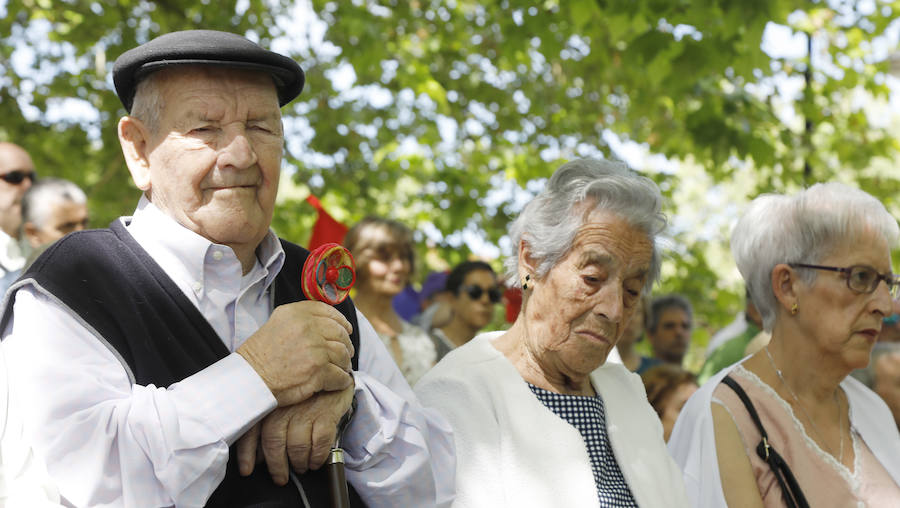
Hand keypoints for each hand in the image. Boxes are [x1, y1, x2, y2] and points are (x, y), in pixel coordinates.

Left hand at [236, 383, 354, 484]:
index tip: (247, 470)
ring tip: (301, 467)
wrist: (332, 370)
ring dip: (299, 462)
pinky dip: (317, 457)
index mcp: (270, 402)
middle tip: (280, 477)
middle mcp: (285, 406)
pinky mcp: (326, 413)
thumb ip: (265, 422)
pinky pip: (320, 443)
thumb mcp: (281, 400)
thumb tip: (256, 453)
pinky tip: (316, 461)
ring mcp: (305, 410)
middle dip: (277, 465)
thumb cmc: (304, 390)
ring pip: (297, 446)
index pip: (252, 431)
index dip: (247, 454)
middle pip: (274, 443)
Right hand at [237, 301, 353, 406]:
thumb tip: (326, 322)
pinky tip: (339, 382)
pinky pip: (340, 375)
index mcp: (296, 313)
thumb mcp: (276, 324)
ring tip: (341, 368)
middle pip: (339, 333)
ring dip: (344, 363)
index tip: (346, 329)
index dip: (341, 321)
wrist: (250, 380)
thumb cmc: (259, 356)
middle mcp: (307, 328)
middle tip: (346, 353)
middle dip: (346, 344)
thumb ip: (300, 319)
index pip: (328, 311)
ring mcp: (315, 349)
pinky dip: (342, 380)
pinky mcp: (319, 371)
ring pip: (343, 354)